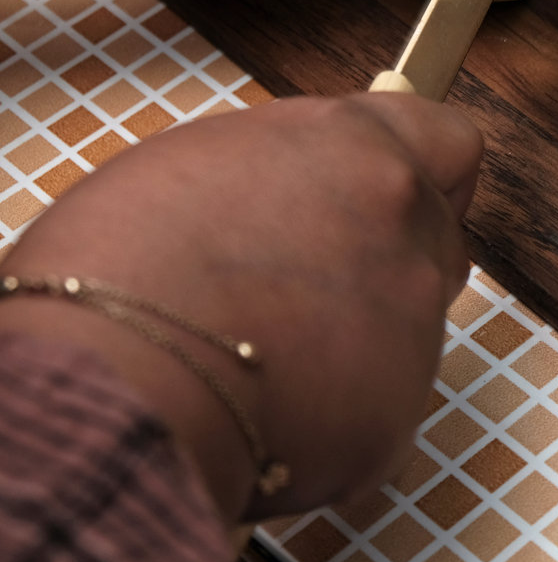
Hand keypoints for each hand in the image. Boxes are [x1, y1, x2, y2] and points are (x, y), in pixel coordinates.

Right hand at [0, 94, 482, 521]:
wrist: (107, 381)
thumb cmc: (116, 267)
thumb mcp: (199, 167)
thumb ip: (287, 172)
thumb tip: (297, 195)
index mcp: (357, 147)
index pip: (447, 141)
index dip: (423, 172)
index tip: (392, 196)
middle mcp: (403, 222)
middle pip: (436, 237)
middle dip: (389, 261)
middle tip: (309, 289)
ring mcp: (416, 317)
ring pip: (414, 328)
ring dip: (361, 342)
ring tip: (262, 362)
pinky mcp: (403, 408)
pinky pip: (383, 411)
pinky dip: (339, 419)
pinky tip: (265, 419)